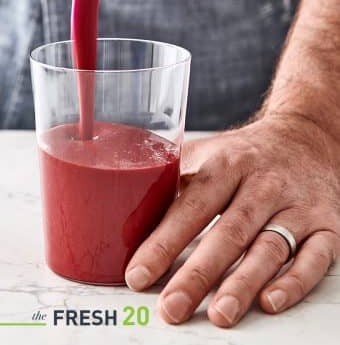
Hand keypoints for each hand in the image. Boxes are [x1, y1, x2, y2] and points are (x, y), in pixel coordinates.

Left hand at [125, 114, 339, 327]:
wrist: (305, 138)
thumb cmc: (245, 153)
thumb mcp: (209, 154)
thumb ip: (176, 182)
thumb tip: (131, 216)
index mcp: (226, 164)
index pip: (191, 205)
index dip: (163, 241)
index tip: (139, 274)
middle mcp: (262, 184)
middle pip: (229, 232)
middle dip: (198, 274)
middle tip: (171, 307)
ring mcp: (296, 205)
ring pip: (269, 248)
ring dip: (243, 284)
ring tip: (219, 314)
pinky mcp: (326, 226)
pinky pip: (315, 257)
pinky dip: (294, 282)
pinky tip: (270, 302)